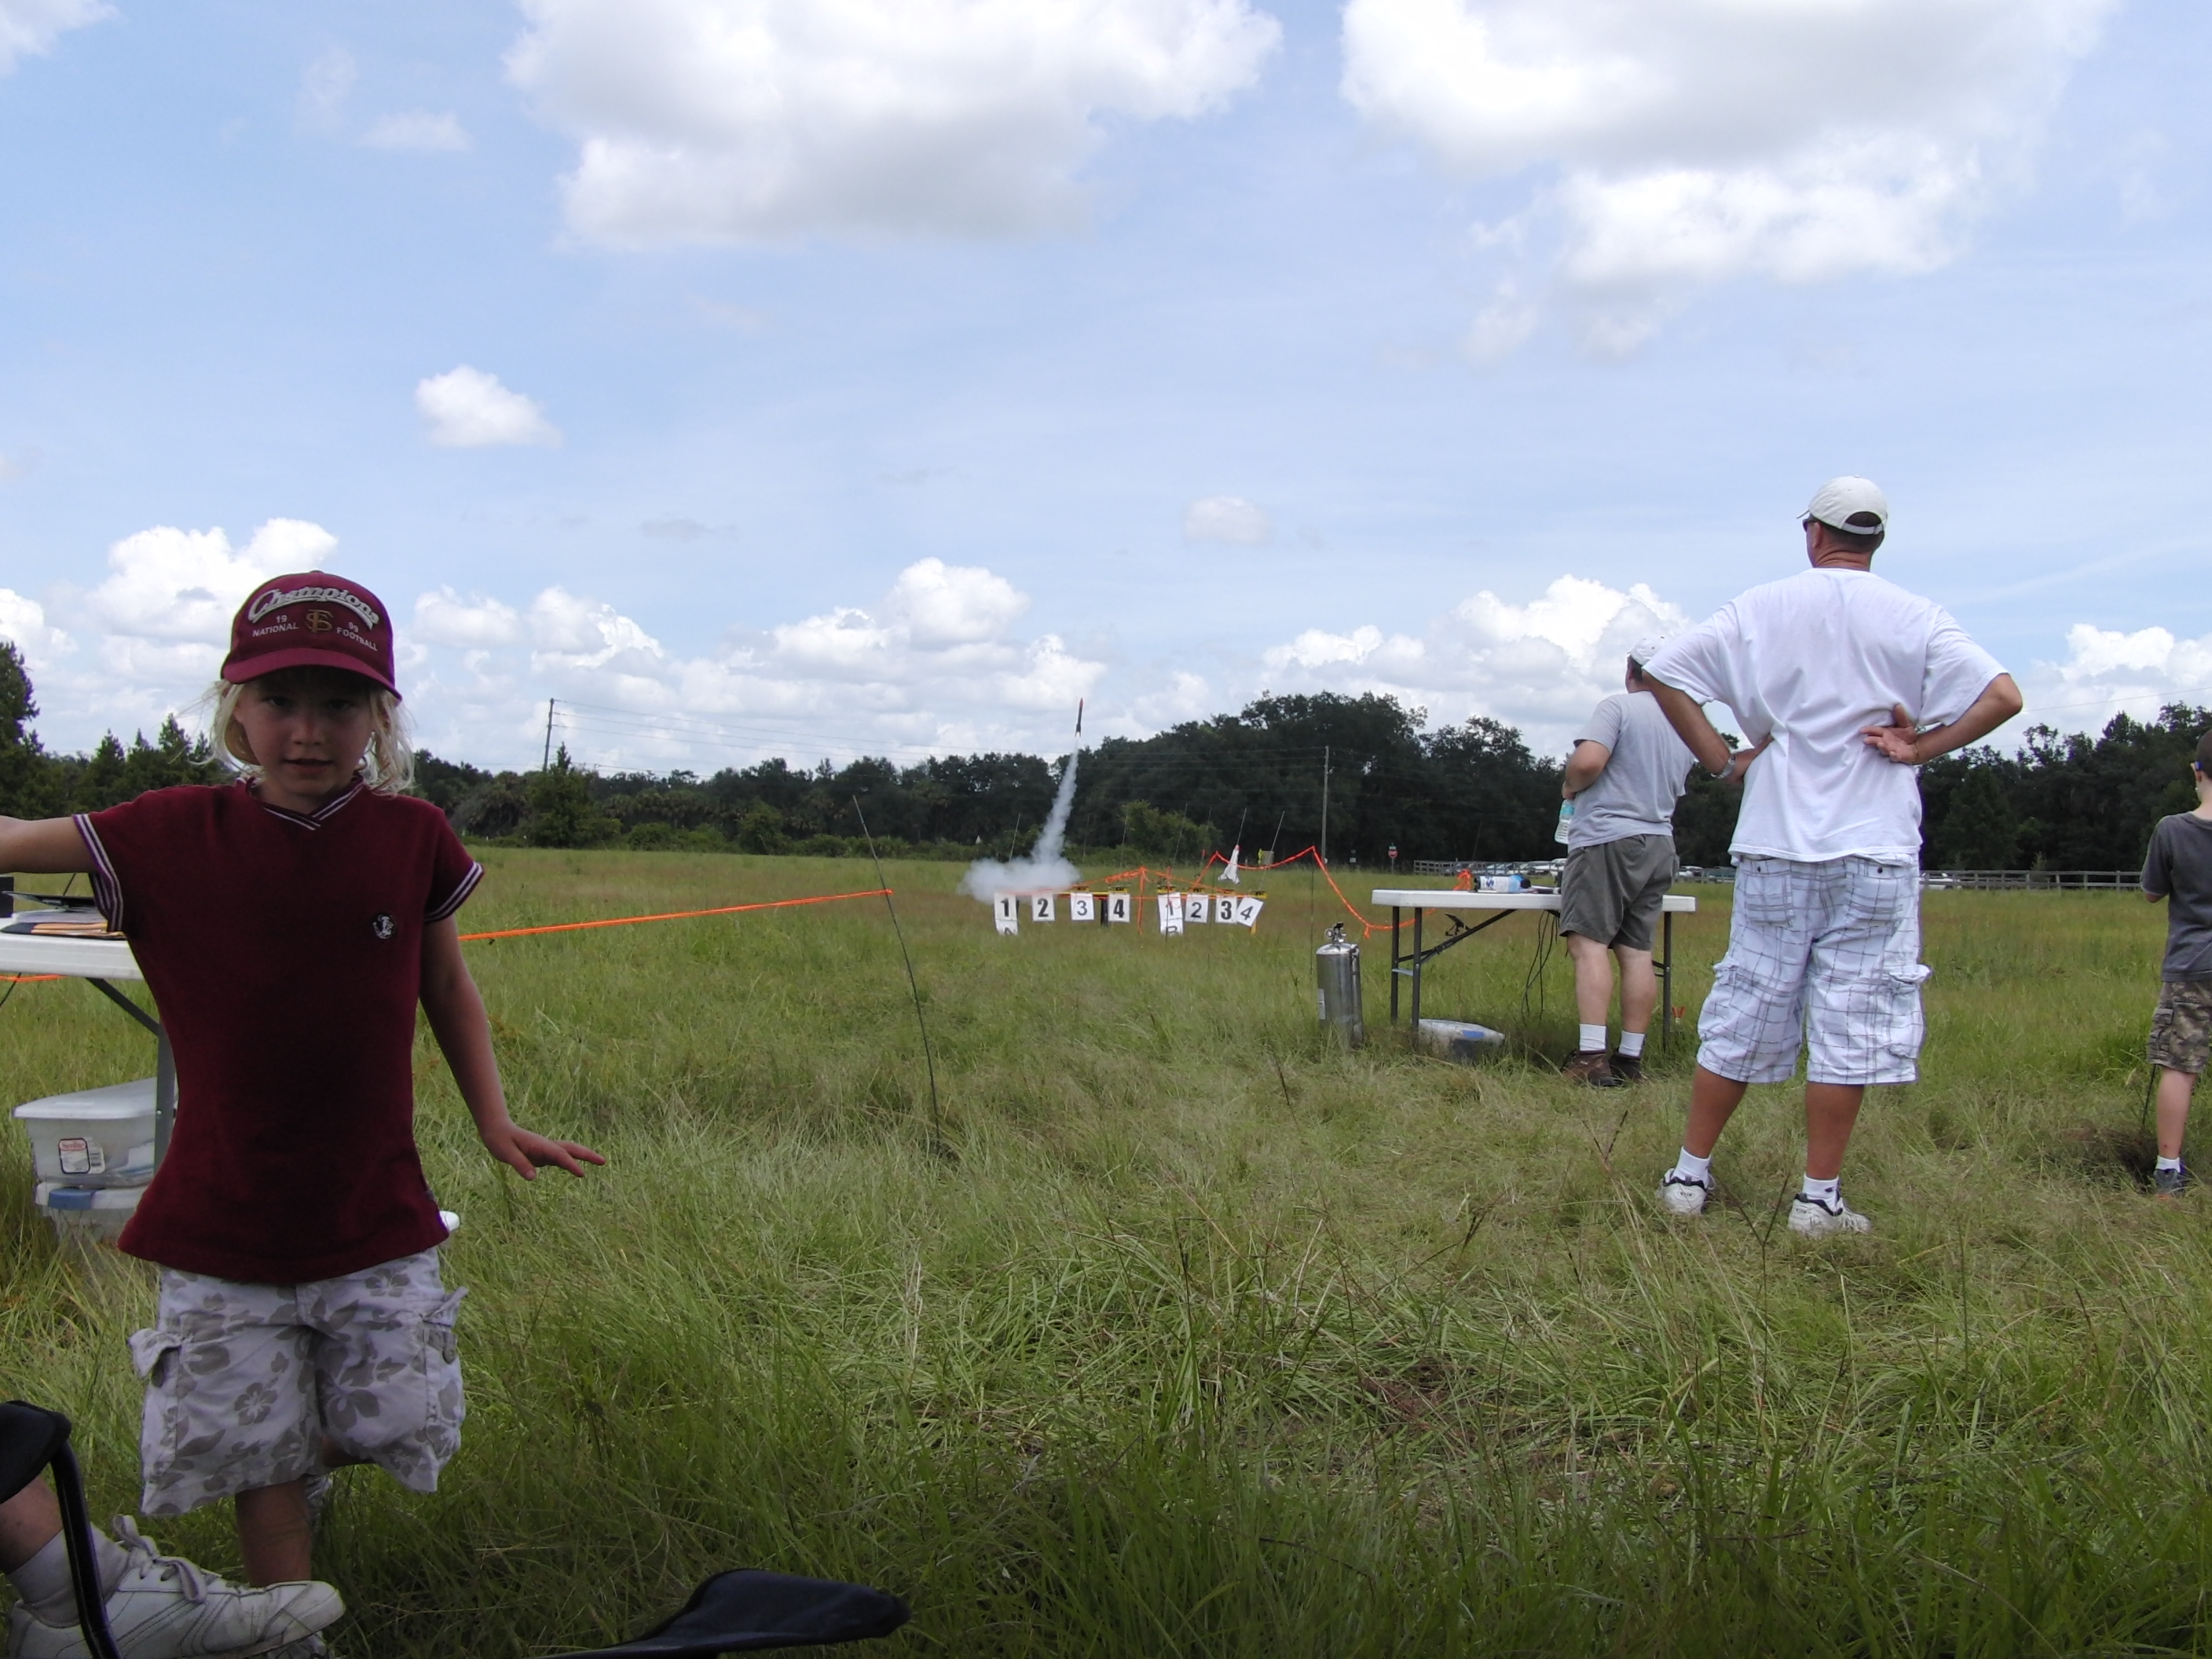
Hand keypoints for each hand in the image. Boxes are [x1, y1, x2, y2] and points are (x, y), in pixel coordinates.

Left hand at [480, 1120, 605, 1179]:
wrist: (497, 1130)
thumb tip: (533, 1178)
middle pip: (571, 1149)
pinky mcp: (542, 1155)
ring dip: (583, 1156)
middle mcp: (546, 1146)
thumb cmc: (500, 1140)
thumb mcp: (506, 1152)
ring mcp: (545, 1150)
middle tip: (604, 1161)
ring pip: (568, 1152)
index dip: (571, 1164)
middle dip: (587, 1154)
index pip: (559, 1155)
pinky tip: (576, 1169)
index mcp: (539, 1145)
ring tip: (599, 1162)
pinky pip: (560, 1158)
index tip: (581, 1174)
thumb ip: (520, 1164)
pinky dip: (571, 1162)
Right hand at [1860, 704, 1924, 764]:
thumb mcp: (1905, 725)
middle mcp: (1886, 742)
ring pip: (1884, 750)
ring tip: (1880, 743)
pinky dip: (1894, 756)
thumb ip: (1901, 717)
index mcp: (1885, 734)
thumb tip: (1898, 705)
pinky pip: (1895, 757)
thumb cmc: (1907, 736)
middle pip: (1877, 741)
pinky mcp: (1899, 757)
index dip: (1869, 730)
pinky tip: (1893, 753)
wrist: (1916, 747)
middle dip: (1872, 741)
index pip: (1875, 731)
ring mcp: (1891, 750)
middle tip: (1866, 740)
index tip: (1861, 730)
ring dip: (1882, 748)